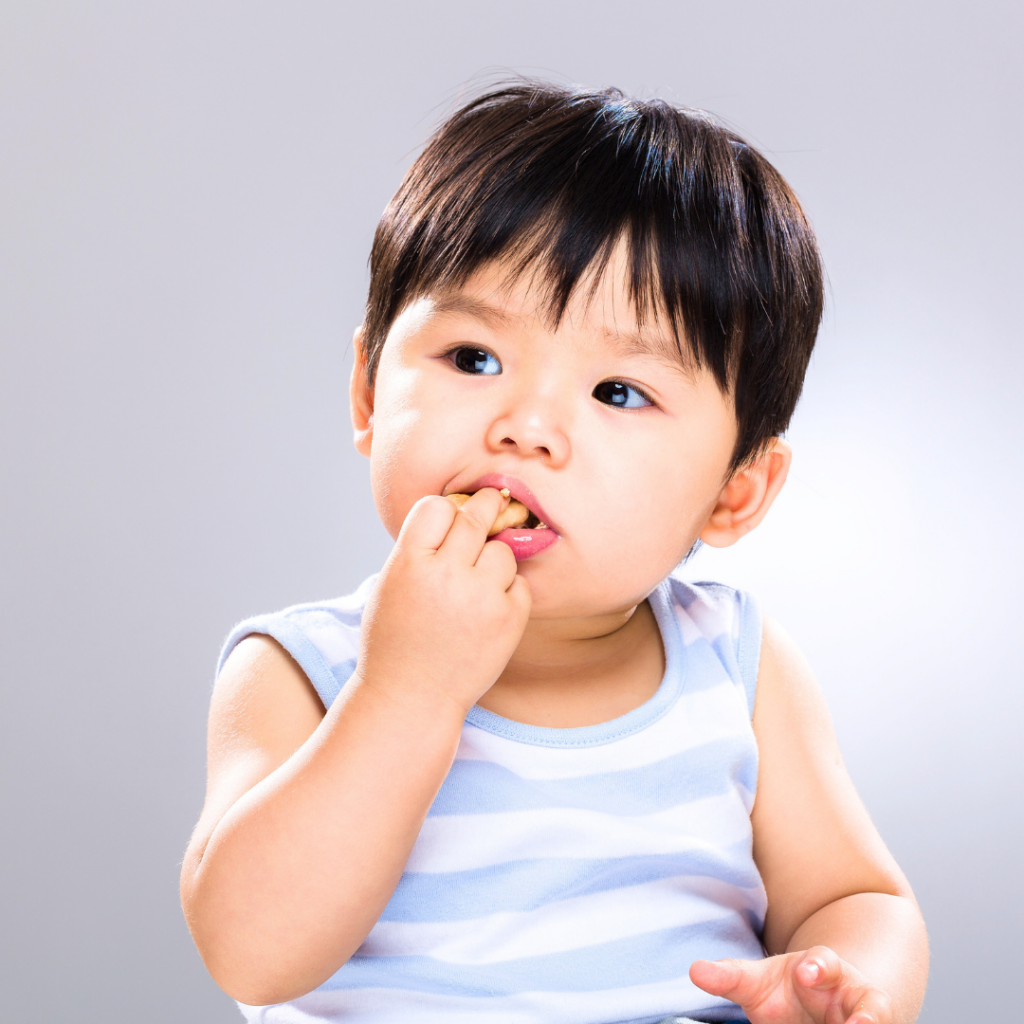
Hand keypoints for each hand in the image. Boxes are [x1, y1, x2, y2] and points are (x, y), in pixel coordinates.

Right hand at [355, 488, 531, 714]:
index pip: (437, 506)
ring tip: (474, 589)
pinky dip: (508, 593)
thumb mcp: (391, 584)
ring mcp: (481, 597)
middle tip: (493, 503)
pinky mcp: (508, 620)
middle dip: (485, 509)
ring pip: (502, 551)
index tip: (452, 518)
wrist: (411, 698)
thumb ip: (421, 548)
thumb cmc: (397, 639)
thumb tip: (461, 510)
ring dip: (493, 562)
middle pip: (476, 518)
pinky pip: (520, 584)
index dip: (446, 511)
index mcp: (410, 562)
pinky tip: (487, 612)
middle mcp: (447, 574)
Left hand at [690, 946, 893, 1023]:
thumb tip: (695, 971)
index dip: (817, 966)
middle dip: (865, 1014)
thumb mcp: (758, 983)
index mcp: (822, 969)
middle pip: (870, 1001)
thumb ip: (731, 977)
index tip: (804, 973)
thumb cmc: (787, 991)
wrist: (816, 1007)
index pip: (825, 961)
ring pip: (880, 1022)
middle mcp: (853, 995)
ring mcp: (864, 1019)